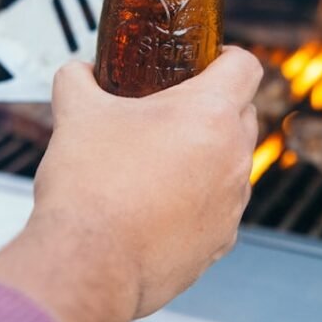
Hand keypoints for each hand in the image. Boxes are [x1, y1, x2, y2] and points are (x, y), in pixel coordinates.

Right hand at [0, 46, 261, 321]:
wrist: (88, 264)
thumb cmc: (91, 189)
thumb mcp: (76, 114)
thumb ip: (78, 79)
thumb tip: (78, 73)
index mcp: (209, 114)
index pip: (245, 65)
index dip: (225, 56)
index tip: (206, 61)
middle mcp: (232, 157)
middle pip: (243, 113)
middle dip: (214, 106)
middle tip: (172, 109)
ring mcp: (231, 203)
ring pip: (233, 162)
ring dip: (206, 154)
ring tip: (159, 160)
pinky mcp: (221, 240)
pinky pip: (220, 207)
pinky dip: (198, 199)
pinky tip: (158, 202)